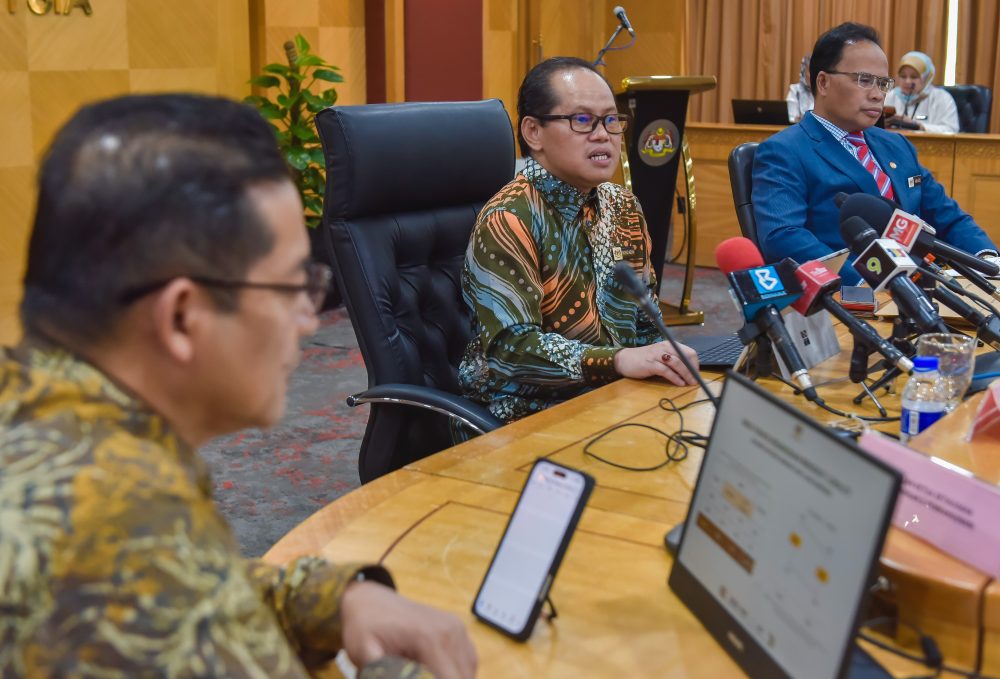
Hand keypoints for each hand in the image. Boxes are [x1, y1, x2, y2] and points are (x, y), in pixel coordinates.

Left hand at [341, 581, 476, 678]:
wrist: (370, 600)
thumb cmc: (364, 626)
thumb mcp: (363, 653)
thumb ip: (379, 674)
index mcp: (429, 637)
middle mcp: (450, 631)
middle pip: (461, 678)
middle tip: (414, 678)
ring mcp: (457, 628)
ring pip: (467, 673)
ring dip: (448, 678)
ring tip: (421, 673)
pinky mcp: (459, 630)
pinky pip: (468, 662)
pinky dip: (455, 673)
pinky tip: (433, 672)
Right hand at [613, 340, 699, 385]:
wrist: (625, 359)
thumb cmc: (645, 359)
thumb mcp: (661, 357)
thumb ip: (674, 362)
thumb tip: (689, 373)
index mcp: (670, 345)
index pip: (690, 352)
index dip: (695, 364)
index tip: (696, 374)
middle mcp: (665, 348)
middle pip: (686, 357)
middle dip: (693, 370)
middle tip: (695, 381)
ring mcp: (657, 355)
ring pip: (677, 363)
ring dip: (686, 375)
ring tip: (689, 383)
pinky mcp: (650, 364)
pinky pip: (667, 371)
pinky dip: (675, 378)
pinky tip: (679, 383)